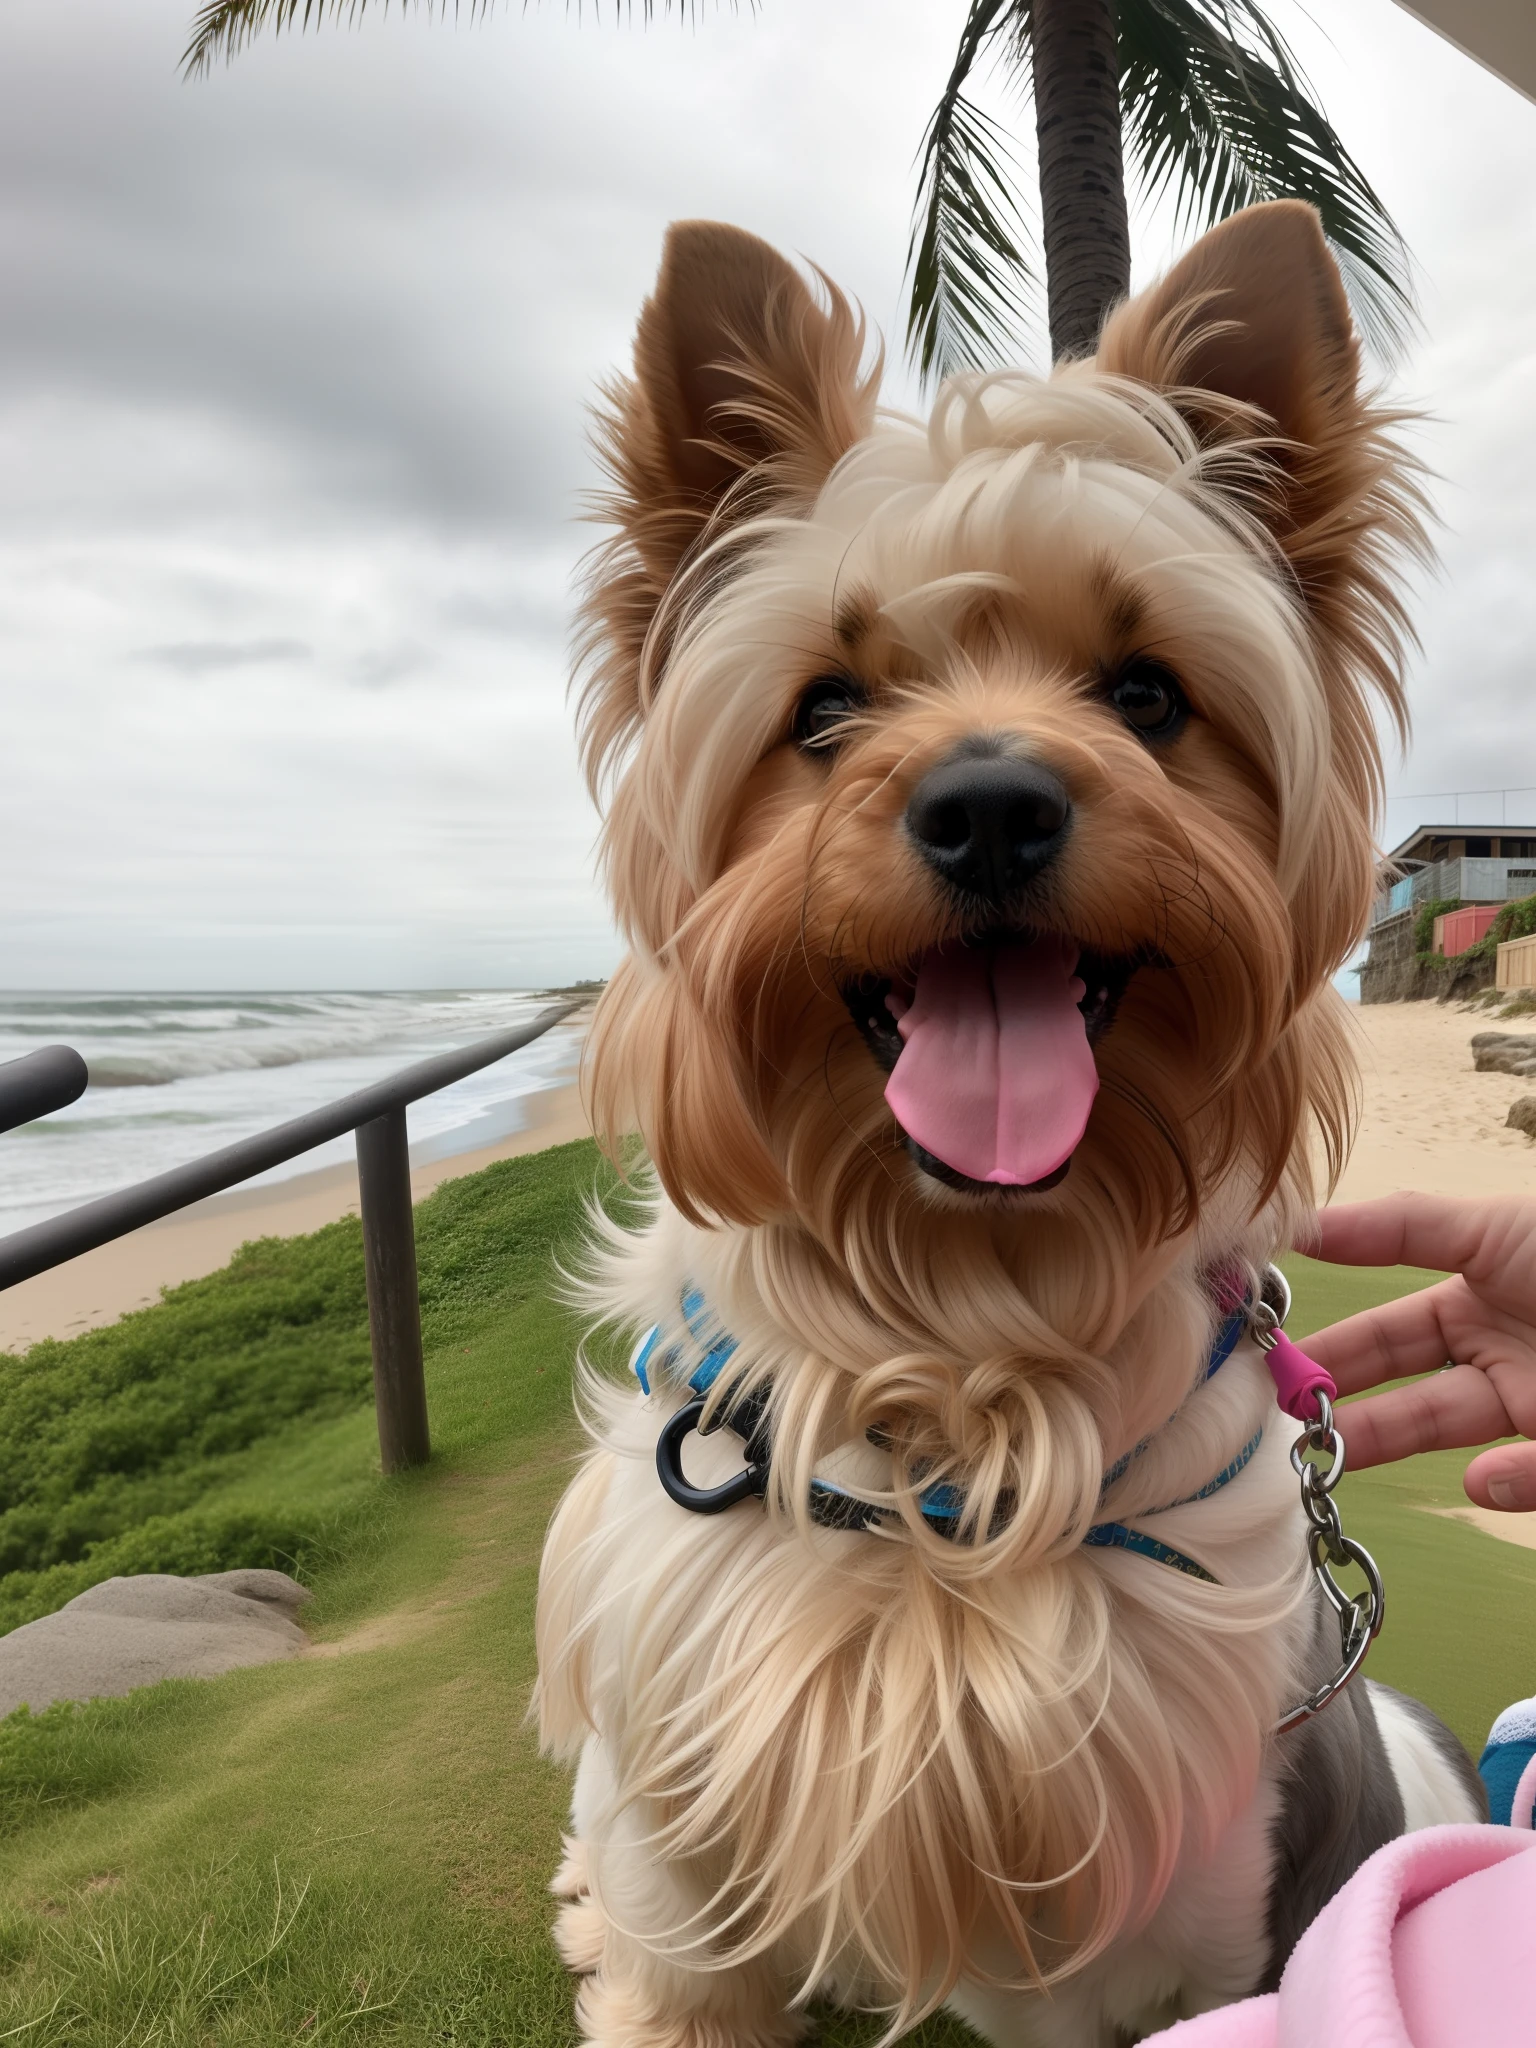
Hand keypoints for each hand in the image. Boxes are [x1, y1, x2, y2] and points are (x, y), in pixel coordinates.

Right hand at [1298, 1194, 1535, 1510]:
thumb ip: (1398, 1227)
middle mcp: (1501, 1358)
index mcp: (1480, 1299)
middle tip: (1282, 1418)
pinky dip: (1511, 1482)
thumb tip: (1300, 1225)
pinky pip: (1534, 1475)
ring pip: (1451, 1437)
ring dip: (1392, 1445)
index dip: (1333, 1347)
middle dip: (1343, 1405)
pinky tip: (1485, 1478)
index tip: (1271, 1359)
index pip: (1388, 1334)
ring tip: (1337, 1453)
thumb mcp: (1492, 1228)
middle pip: (1405, 1394)